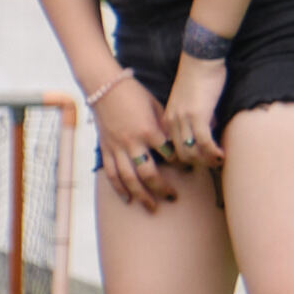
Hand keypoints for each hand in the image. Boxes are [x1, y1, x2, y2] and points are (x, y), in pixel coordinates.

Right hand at [93, 74, 186, 209]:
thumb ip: (166, 127)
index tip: (190, 170)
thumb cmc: (134, 93)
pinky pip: (111, 172)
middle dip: (162, 188)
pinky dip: (119, 188)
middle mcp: (132, 143)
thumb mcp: (156, 106)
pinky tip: (128, 198)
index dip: (181, 164)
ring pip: (129, 179)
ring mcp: (116, 147)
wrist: (103, 86)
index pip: (169, 155)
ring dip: (141, 195)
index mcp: (148, 130)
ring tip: (151, 207)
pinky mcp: (105, 148)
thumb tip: (178, 144)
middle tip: (173, 197)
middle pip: (148, 174)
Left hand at [159, 53, 231, 171]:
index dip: (187, 160)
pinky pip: (204, 142)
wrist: (201, 59)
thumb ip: (195, 121)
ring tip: (219, 161)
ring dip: (207, 161)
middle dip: (198, 164)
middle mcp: (172, 121)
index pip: (172, 150)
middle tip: (213, 165)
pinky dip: (213, 152)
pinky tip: (222, 155)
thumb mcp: (191, 104)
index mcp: (168, 119)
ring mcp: (183, 119)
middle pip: (180, 155)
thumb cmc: (199, 78)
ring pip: (191, 152)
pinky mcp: (197, 115)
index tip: (202, 162)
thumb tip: (207, 136)